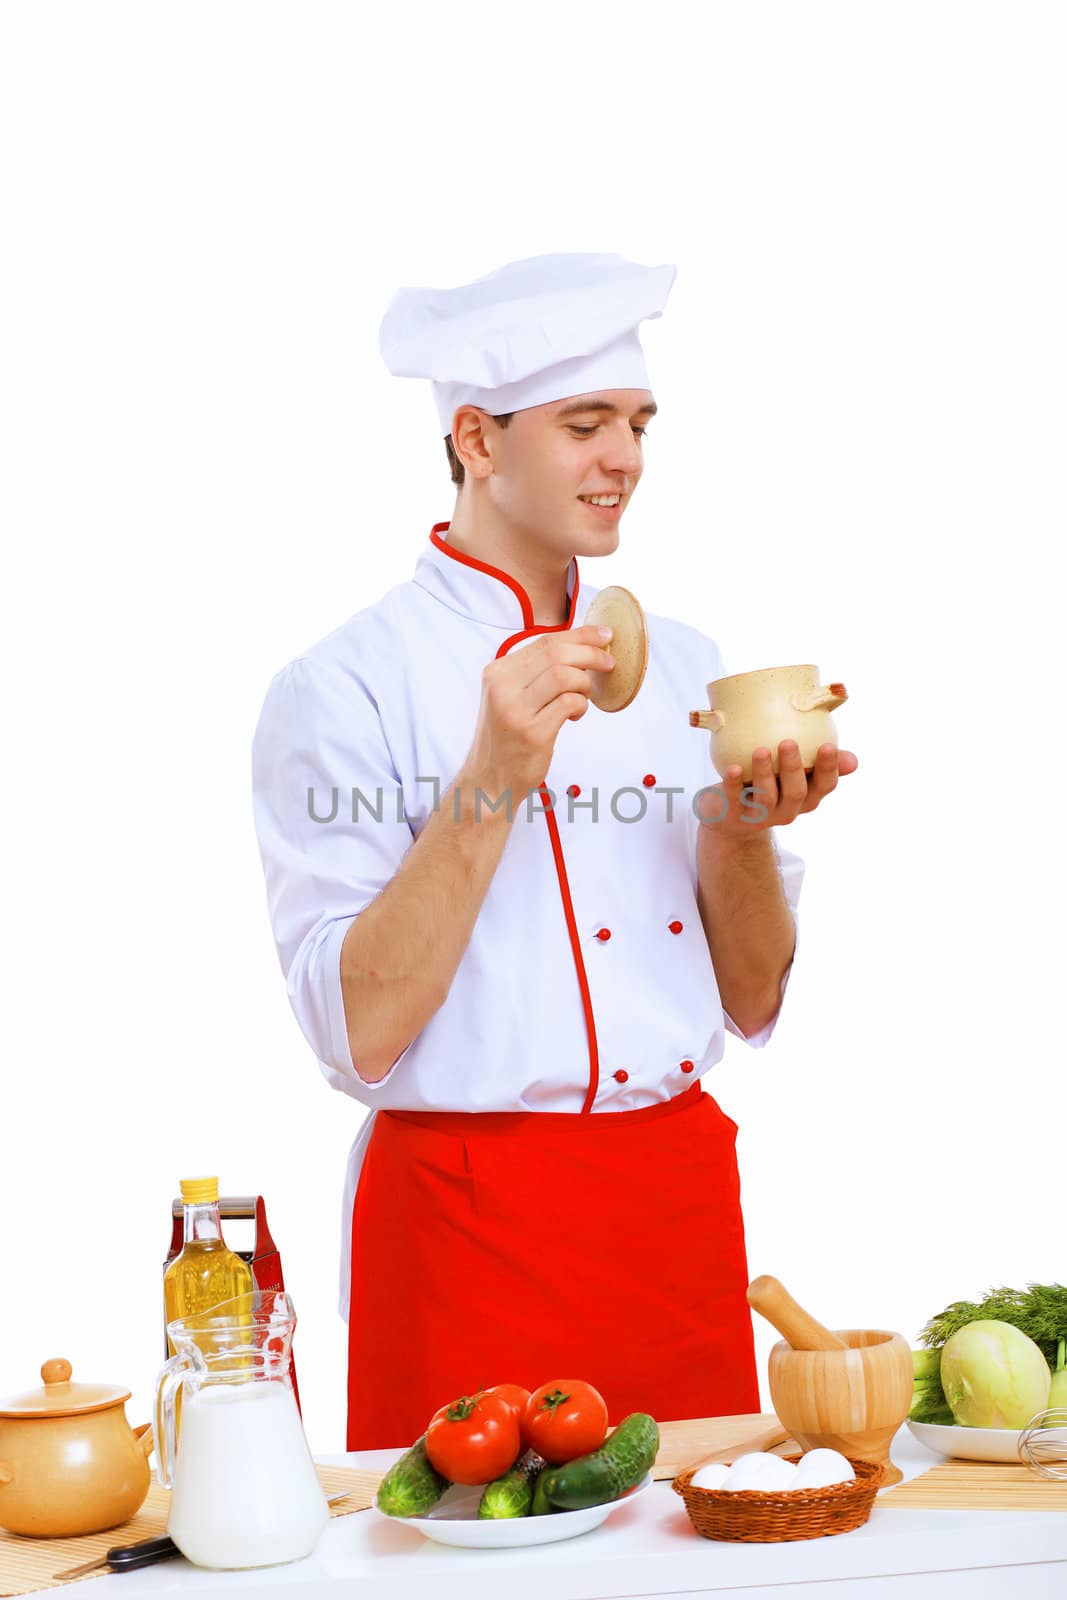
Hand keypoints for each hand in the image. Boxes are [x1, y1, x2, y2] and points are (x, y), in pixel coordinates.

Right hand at [458, 625, 614, 805]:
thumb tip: (577, 649)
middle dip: (590, 654)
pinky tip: (576, 714)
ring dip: (584, 683)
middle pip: (556, 654)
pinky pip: (569, 704)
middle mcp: (502, 687)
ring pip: (564, 675)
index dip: (580, 635)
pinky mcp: (532, 733)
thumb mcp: (508, 697)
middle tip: (608, 663)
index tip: (604, 635)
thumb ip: (533, 674)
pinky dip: (581, 705)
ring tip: (584, 696)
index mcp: (497, 672)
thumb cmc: (506, 738)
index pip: (544, 642)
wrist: (489, 780)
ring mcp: (515, 710)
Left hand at [697, 740, 858, 841]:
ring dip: (764, 773)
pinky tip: (733, 769)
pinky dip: (733, 784)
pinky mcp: (734, 817)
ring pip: (766, 797)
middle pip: (796, 792)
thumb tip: (853, 760)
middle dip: (793, 768)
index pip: (824, 786)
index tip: (827, 746)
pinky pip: (734, 800)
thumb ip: (817, 764)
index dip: (828, 768)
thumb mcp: (792, 775)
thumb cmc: (768, 784)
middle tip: (788, 742)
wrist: (729, 817)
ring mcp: (761, 817)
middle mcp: (788, 810)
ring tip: (761, 750)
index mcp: (807, 797)